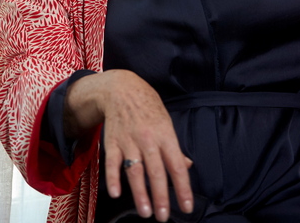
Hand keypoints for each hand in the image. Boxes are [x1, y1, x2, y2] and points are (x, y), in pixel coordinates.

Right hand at [64, 70, 192, 220]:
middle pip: (156, 172)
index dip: (183, 188)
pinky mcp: (112, 142)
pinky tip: (116, 192)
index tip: (187, 207)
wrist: (122, 89)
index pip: (177, 166)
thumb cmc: (148, 108)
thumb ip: (175, 148)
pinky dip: (113, 178)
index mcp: (165, 136)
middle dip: (161, 196)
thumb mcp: (166, 123)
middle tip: (164, 216)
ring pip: (135, 171)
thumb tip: (186, 167)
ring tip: (145, 212)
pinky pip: (111, 163)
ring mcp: (129, 141)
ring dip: (140, 193)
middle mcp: (148, 140)